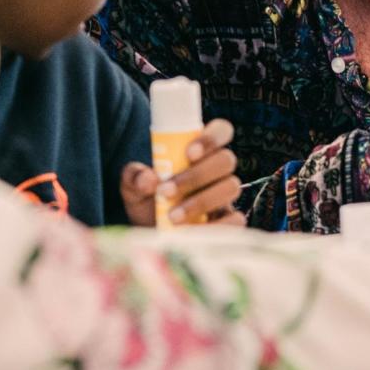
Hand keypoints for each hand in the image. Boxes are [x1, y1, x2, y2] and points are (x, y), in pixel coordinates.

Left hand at [120, 119, 243, 226]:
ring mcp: (225, 197)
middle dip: (197, 175)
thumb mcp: (133, 188)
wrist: (152, 238)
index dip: (210, 138)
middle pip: (226, 159)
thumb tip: (149, 179)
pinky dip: (215, 226)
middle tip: (166, 191)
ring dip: (201, 201)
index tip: (189, 154)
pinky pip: (236, 219)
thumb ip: (135, 177)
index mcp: (199, 152)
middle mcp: (217, 171)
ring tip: (172, 217)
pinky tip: (192, 233)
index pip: (220, 131)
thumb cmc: (147, 205)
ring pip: (231, 187)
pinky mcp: (230, 222)